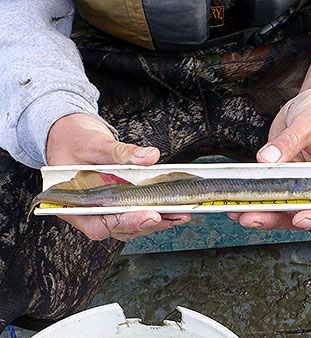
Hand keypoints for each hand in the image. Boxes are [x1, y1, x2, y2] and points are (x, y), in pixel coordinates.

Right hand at [46, 113, 190, 240]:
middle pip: (119, 228)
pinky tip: (173, 208)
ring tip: (180, 214)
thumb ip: (120, 152)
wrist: (69, 137)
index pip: (100, 224)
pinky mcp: (117, 204)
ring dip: (156, 221)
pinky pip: (135, 213)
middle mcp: (89, 212)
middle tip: (171, 215)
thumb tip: (149, 156)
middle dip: (147, 223)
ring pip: (130, 225)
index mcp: (74, 204)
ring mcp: (104, 210)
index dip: (126, 222)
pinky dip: (154, 212)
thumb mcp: (95, 143)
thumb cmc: (75, 142)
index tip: (150, 215)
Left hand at [229, 88, 310, 231]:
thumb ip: (289, 142)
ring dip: (263, 215)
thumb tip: (268, 159)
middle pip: (305, 214)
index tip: (302, 217)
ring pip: (284, 210)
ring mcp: (301, 184)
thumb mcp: (309, 122)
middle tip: (255, 216)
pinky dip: (256, 201)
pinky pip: (271, 195)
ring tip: (241, 213)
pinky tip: (239, 203)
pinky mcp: (284, 179)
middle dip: (279, 219)